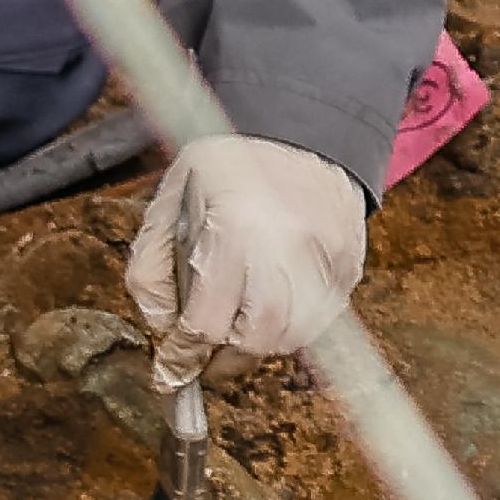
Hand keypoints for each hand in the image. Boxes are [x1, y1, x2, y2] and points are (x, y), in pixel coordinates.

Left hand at [127, 135, 366, 364]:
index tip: (170, 372)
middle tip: (204, 362)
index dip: (183, 356)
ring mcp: (326, 259)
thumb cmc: (227, 165)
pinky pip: (321, 320)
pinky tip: (269, 315)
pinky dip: (291, 330)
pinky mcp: (349, 265)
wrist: (299, 127)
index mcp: (234, 230)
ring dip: (258, 349)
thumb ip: (150, 267)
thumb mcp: (167, 203)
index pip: (206, 323)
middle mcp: (286, 249)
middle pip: (256, 339)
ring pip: (293, 337)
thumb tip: (162, 326)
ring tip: (235, 338)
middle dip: (224, 361)